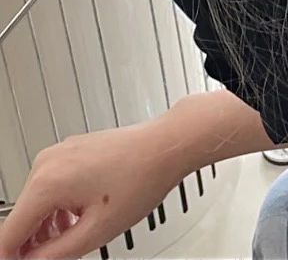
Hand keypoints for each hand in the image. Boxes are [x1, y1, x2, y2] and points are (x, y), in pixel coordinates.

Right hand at [0, 122, 188, 259]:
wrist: (164, 146)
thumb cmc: (140, 178)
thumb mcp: (95, 231)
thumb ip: (55, 254)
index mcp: (47, 182)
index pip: (9, 234)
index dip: (12, 258)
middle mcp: (46, 163)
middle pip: (22, 217)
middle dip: (31, 243)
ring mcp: (58, 154)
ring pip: (35, 202)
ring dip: (45, 227)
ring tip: (69, 242)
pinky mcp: (69, 152)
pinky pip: (50, 186)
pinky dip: (56, 208)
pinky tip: (75, 220)